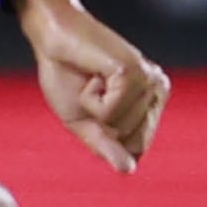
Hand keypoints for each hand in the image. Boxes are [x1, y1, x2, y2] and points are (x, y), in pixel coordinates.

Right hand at [13, 0, 167, 172]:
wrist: (49, 35)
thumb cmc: (64, 72)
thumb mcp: (82, 120)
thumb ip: (105, 146)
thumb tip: (128, 170)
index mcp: (150, 102)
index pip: (137, 148)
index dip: (105, 135)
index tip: (93, 103)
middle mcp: (157, 90)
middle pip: (132, 142)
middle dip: (100, 123)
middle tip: (90, 90)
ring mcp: (149, 81)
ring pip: (120, 128)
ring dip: (92, 107)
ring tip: (90, 78)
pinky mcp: (135, 73)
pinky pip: (110, 113)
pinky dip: (90, 99)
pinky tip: (91, 73)